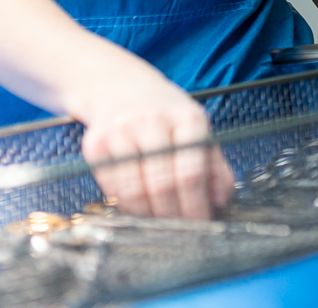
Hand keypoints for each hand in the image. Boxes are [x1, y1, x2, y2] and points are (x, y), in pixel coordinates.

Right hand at [72, 61, 234, 219]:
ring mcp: (121, 131)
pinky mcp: (95, 144)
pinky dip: (126, 205)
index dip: (196, 207)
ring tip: (160, 224)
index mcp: (186, 118)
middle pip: (163, 185)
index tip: (201, 226)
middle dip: (173, 217)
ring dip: (149, 216)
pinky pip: (112, 188)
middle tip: (180, 232)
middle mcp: (153, 121)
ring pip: (135, 191)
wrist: (119, 86)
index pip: (192, 172)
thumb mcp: (196, 128)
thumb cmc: (165, 113)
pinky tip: (138, 208)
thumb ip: (214, 164)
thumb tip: (222, 199)